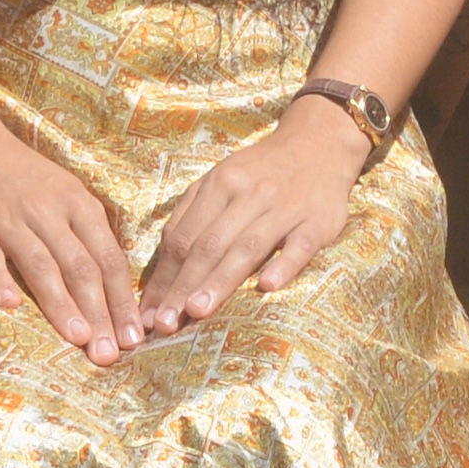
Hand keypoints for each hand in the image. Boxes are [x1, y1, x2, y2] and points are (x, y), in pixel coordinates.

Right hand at [0, 116, 139, 357]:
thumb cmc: (26, 179)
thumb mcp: (68, 196)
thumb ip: (88, 238)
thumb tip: (116, 291)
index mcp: (79, 205)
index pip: (109, 259)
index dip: (122, 301)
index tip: (133, 338)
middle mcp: (49, 211)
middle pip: (81, 267)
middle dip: (99, 313)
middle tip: (109, 353)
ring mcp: (10, 218)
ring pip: (41, 264)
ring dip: (61, 303)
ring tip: (78, 338)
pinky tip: (10, 306)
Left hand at [135, 105, 364, 339]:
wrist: (320, 144)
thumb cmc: (261, 171)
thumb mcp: (222, 178)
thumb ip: (191, 213)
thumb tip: (162, 262)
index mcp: (221, 183)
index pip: (183, 236)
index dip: (164, 276)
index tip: (148, 312)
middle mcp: (250, 194)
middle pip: (210, 245)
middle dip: (183, 286)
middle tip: (164, 323)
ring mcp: (286, 208)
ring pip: (247, 247)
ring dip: (220, 281)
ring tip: (196, 312)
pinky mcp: (318, 223)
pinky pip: (300, 246)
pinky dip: (283, 266)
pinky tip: (267, 287)